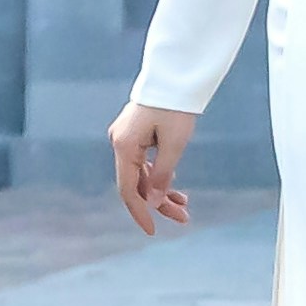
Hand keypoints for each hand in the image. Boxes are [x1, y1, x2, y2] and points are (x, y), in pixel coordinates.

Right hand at [109, 103, 193, 229]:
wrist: (174, 75)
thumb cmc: (175, 106)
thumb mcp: (174, 143)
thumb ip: (163, 174)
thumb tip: (155, 201)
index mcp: (124, 146)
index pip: (128, 190)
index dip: (140, 212)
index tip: (152, 231)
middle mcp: (120, 143)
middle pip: (137, 184)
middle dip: (159, 203)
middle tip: (184, 218)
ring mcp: (126, 138)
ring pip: (142, 174)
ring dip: (161, 190)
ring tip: (185, 204)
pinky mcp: (135, 134)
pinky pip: (144, 162)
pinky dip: (159, 175)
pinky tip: (175, 185)